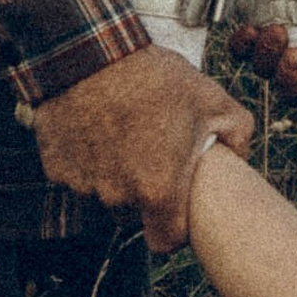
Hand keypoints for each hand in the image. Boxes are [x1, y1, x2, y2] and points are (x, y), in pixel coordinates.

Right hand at [31, 46, 251, 250]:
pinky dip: (86, 160)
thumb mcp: (214, 101)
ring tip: (125, 134)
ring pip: (104, 194)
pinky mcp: (56, 168)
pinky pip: (77, 175)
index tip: (176, 210)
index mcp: (159, 190)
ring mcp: (83, 184)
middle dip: (144, 193)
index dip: (174, 231)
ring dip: (114, 175)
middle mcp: (118, 197)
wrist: (93, 54)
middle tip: (152, 154)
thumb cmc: (156, 80)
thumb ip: (239, 137)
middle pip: (134, 214)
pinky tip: (97, 129)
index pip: (165, 243)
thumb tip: (240, 156)